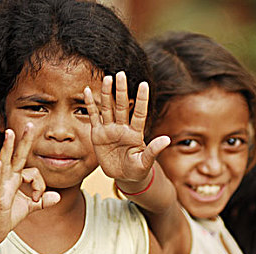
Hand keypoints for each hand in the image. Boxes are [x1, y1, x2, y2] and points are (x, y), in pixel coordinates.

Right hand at [0, 125, 60, 248]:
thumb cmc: (5, 217)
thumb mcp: (29, 208)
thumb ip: (43, 201)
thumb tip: (58, 196)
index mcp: (15, 179)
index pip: (34, 172)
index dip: (41, 185)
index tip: (39, 198)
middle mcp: (7, 178)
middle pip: (17, 155)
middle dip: (24, 140)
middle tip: (30, 123)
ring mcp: (0, 185)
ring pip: (5, 162)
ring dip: (7, 147)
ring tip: (9, 133)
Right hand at [84, 71, 169, 186]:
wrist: (124, 177)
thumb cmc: (137, 169)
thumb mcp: (145, 162)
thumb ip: (154, 150)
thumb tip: (167, 139)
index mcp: (135, 134)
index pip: (139, 113)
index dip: (141, 99)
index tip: (144, 84)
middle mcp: (123, 128)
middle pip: (122, 106)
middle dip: (121, 91)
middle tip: (120, 74)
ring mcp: (110, 130)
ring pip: (108, 108)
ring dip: (107, 94)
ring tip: (107, 79)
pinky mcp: (98, 135)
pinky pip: (94, 117)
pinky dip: (91, 105)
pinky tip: (87, 91)